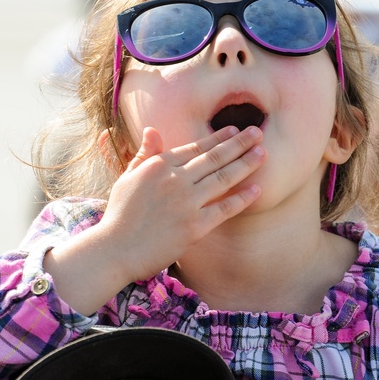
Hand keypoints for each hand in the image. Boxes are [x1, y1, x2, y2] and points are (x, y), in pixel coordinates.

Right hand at [99, 125, 264, 283]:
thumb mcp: (128, 177)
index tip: (235, 130)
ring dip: (245, 164)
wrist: (116, 249)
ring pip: (223, 178)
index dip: (217, 138)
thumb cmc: (120, 214)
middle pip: (214, 158)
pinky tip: (257, 189)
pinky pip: (224, 209)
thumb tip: (153, 130)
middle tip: (258, 133)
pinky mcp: (194, 226)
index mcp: (158, 165)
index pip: (195, 147)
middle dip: (239, 144)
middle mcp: (175, 180)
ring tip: (262, 153)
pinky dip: (242, 199)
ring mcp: (186, 203)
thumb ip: (144, 154)